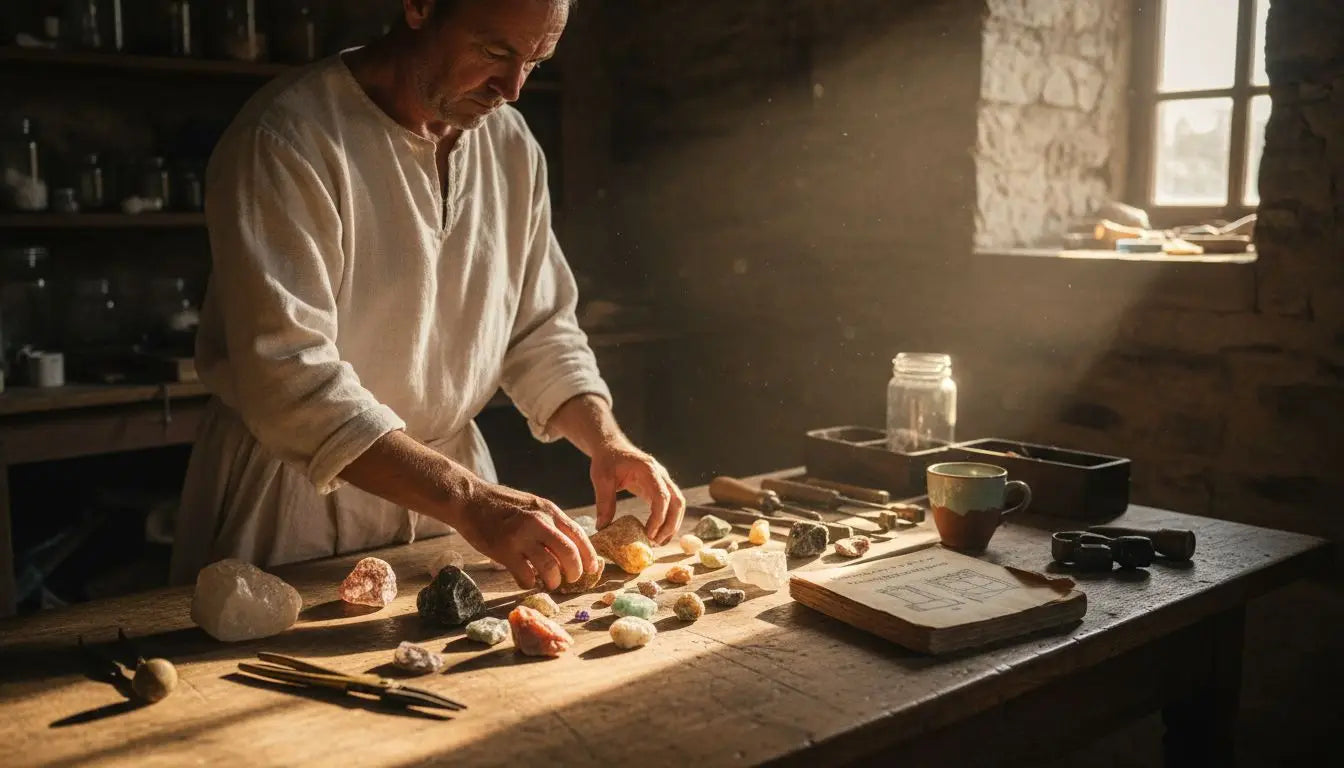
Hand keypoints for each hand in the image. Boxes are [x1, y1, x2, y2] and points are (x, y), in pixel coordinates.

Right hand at [449, 480, 599, 590]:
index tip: (593, 569)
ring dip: (553, 581)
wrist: (469, 500)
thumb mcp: (533, 505)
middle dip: (575, 572)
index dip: (589, 555)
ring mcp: (521, 537)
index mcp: (549, 510)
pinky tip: (527, 581)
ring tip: (550, 583)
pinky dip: (529, 583)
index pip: (578, 535)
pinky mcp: (504, 551)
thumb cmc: (501, 504)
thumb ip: (550, 522)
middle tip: (571, 579)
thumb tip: (569, 547)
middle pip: (569, 554)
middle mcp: (539, 522)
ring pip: (550, 568)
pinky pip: (526, 576)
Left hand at [591, 440, 685, 543]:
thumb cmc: (607, 459)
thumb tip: (603, 527)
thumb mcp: (601, 478)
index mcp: (648, 469)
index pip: (661, 495)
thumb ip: (604, 501)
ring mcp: (663, 481)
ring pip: (678, 504)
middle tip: (655, 543)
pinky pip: (670, 505)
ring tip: (658, 542)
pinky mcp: (660, 487)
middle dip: (670, 525)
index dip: (658, 517)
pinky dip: (668, 520)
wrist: (611, 446)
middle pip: (677, 502)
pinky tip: (657, 534)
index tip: (648, 534)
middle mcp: (661, 475)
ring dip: (672, 524)